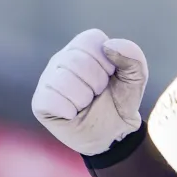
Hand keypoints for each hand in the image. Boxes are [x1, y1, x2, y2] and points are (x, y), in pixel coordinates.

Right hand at [31, 29, 147, 155]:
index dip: (107, 62)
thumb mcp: (136, 79)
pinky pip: (51, 100)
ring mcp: (48, 79)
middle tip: (98, 93)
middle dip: (96, 83)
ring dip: (84, 98)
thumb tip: (108, 46)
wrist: (112, 135)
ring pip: (63, 80)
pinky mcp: (40, 102)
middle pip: (76, 60)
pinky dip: (69, 111)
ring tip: (86, 103)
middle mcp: (63, 58)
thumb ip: (133, 57)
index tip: (110, 76)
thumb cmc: (120, 102)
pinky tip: (72, 114)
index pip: (90, 40)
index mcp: (84, 47)